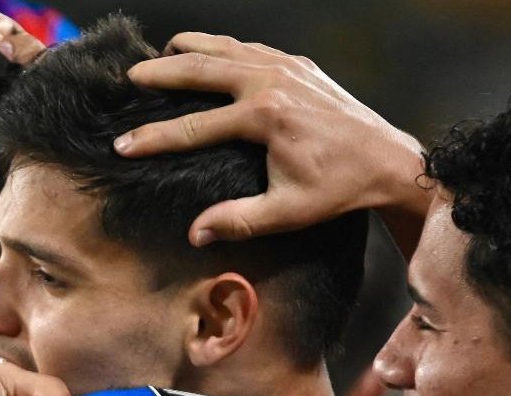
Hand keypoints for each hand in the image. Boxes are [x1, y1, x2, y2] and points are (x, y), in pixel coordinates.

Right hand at [114, 32, 429, 251]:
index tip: (122, 145)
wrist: (388, 161)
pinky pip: (247, 48)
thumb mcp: (287, 212)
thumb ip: (237, 220)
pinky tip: (205, 56)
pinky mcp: (298, 64)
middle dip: (159, 73)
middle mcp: (271, 81)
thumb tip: (194, 234)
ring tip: (159, 56)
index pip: (192, 126)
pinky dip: (219, 49)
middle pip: (199, 68)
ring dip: (188, 49)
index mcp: (264, 116)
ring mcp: (285, 66)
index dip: (153, 137)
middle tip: (129, 78)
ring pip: (223, 46)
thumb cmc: (338, 189)